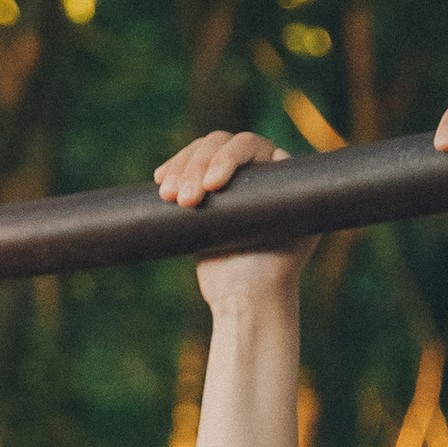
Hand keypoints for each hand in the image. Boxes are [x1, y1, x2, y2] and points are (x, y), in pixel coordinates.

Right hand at [151, 129, 306, 306]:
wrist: (245, 301)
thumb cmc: (271, 273)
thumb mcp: (287, 233)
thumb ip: (286, 203)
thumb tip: (282, 169)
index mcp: (278, 169)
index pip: (248, 146)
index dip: (226, 158)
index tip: (211, 186)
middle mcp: (254, 168)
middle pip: (219, 145)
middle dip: (195, 168)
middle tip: (185, 201)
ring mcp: (228, 180)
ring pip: (199, 154)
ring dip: (180, 169)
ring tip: (168, 196)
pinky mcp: (204, 195)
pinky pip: (186, 170)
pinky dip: (172, 172)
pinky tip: (160, 179)